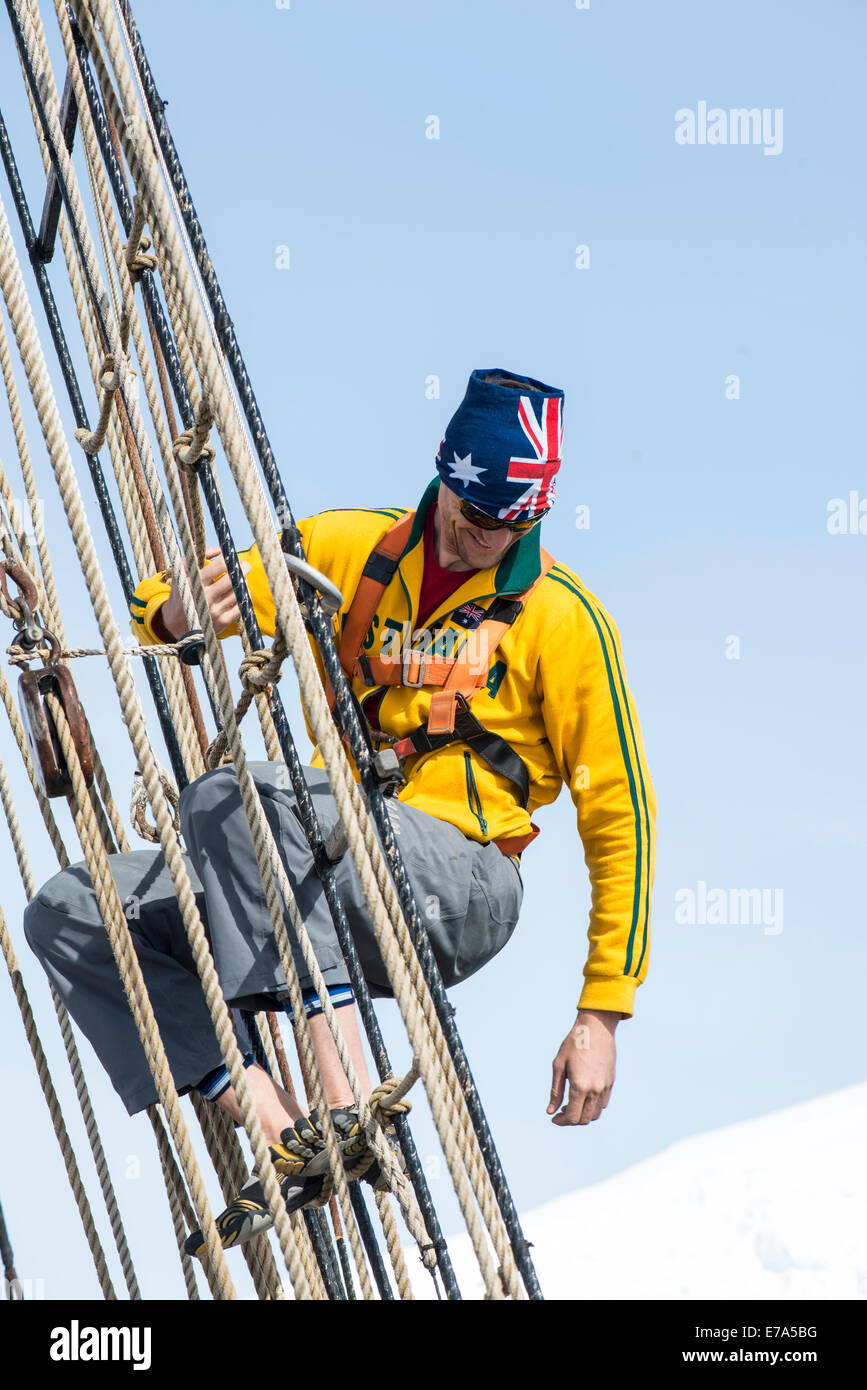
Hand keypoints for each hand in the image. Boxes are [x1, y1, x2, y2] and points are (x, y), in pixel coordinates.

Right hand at [156, 547, 250, 640]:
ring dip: (244, 582)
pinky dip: (245, 596)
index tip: (233, 558)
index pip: (221, 565)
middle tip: (245, 565)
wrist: (177, 624)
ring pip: (239, 591)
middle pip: (233, 578)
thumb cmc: (182, 591)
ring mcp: (214, 611)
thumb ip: (197, 555)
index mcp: (194, 582)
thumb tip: (220, 550)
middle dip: (244, 568)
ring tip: (241, 579)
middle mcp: (204, 597)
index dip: (230, 559)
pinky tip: (241, 592)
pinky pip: (242, 606)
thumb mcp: (181, 571)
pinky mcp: (222, 622)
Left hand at [547, 1009, 621, 1126]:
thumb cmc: (573, 1044)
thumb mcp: (559, 1065)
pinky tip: (583, 1097)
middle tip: (561, 1111)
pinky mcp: (611, 1082)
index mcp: (580, 1086)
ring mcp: (605, 1087)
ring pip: (595, 1114)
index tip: (554, 1118)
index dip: (562, 1121)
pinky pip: (603, 1103)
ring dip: (583, 1114)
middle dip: (571, 1119)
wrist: (596, 1028)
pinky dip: (593, 1107)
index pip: (572, 1117)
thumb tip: (551, 1111)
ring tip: (571, 1104)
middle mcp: (595, 1090)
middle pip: (584, 1119)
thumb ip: (555, 1091)